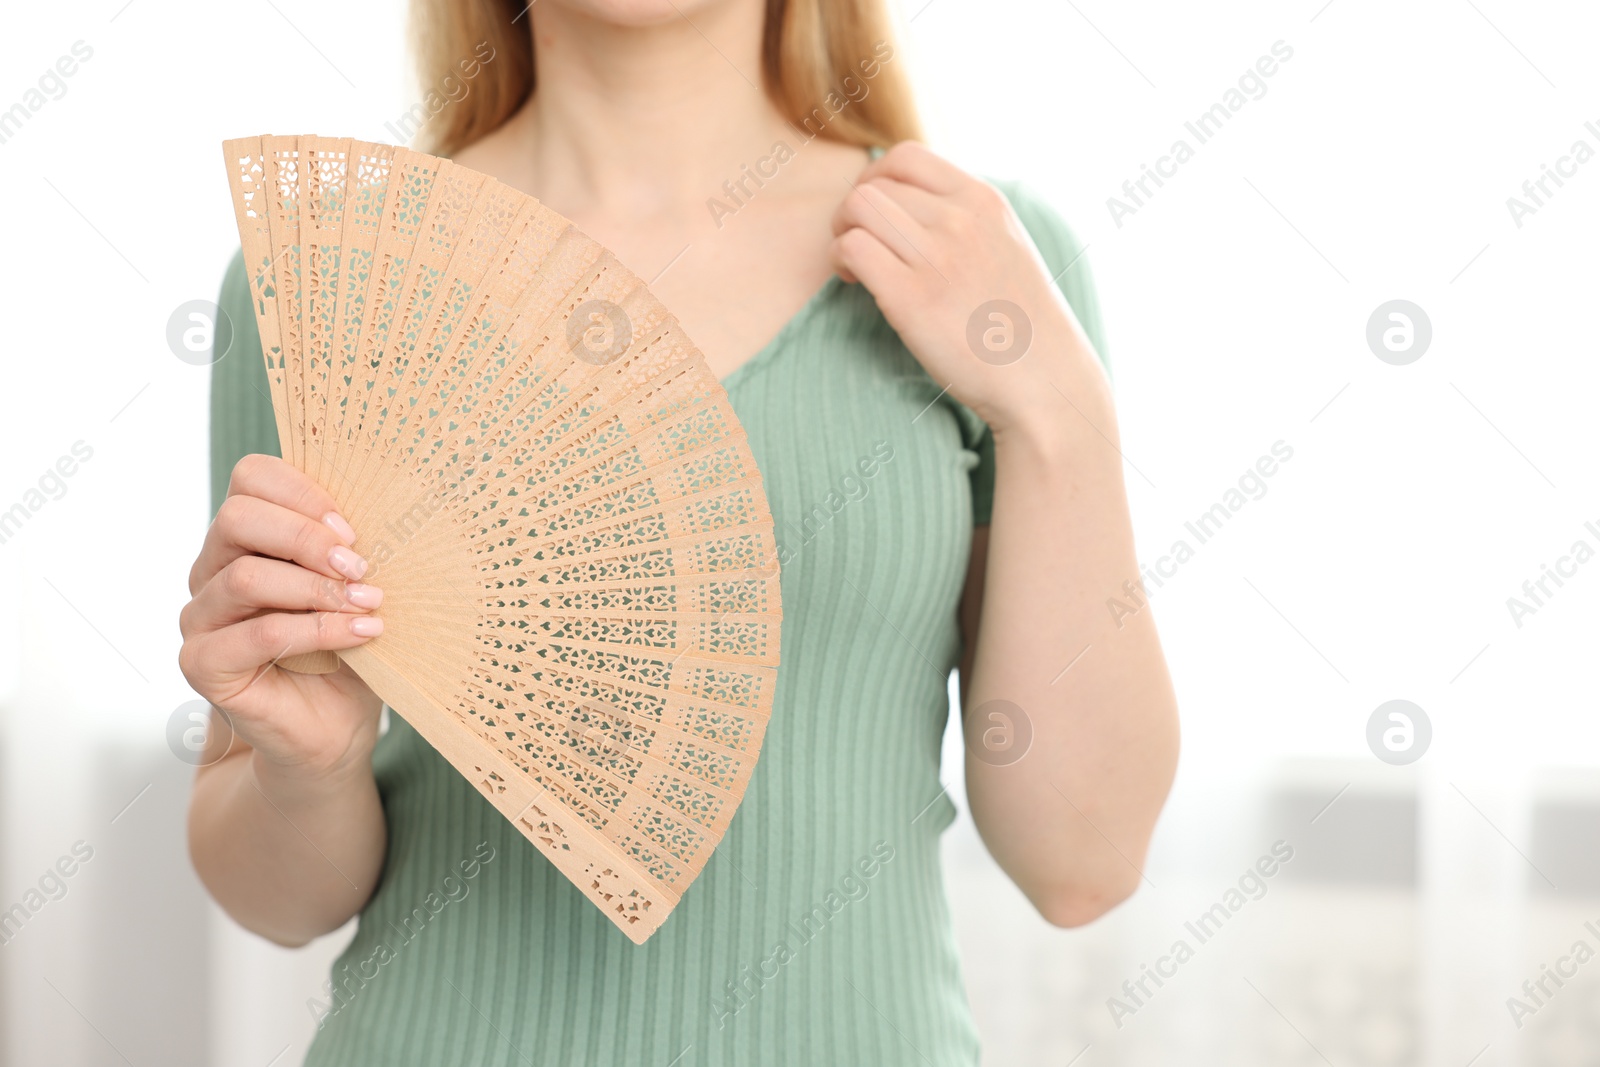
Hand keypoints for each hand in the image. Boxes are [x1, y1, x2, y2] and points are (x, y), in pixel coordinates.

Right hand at [178, 454, 383, 781]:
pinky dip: (318, 629)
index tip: (354, 530)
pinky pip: (257, 633)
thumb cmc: (347, 650)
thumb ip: (349, 548)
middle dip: (309, 537)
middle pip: (239, 517)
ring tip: (367, 604)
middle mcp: (213, 570)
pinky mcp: (204, 664)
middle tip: (361, 567)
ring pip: (246, 575)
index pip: (252, 479)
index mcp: (246, 538)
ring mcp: (202, 618)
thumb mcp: (354, 587)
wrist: (335, 728)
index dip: (305, 494)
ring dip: (318, 587)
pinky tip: (361, 634)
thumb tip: (383, 509)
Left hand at [829, 142, 1108, 441]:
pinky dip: (841, 260)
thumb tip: (911, 208)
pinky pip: (852, 248)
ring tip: (856, 267)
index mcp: (984, 201)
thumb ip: (967, 221)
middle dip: (852, 212)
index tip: (879, 216)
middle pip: (875, 184)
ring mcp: (937, 256)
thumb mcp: (1006, 247)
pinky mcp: (911, 297)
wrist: (1043, 380)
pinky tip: (856, 283)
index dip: (877, 180)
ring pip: (857, 207)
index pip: (906, 156)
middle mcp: (961, 219)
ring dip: (841, 233)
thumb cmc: (1020, 324)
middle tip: (859, 247)